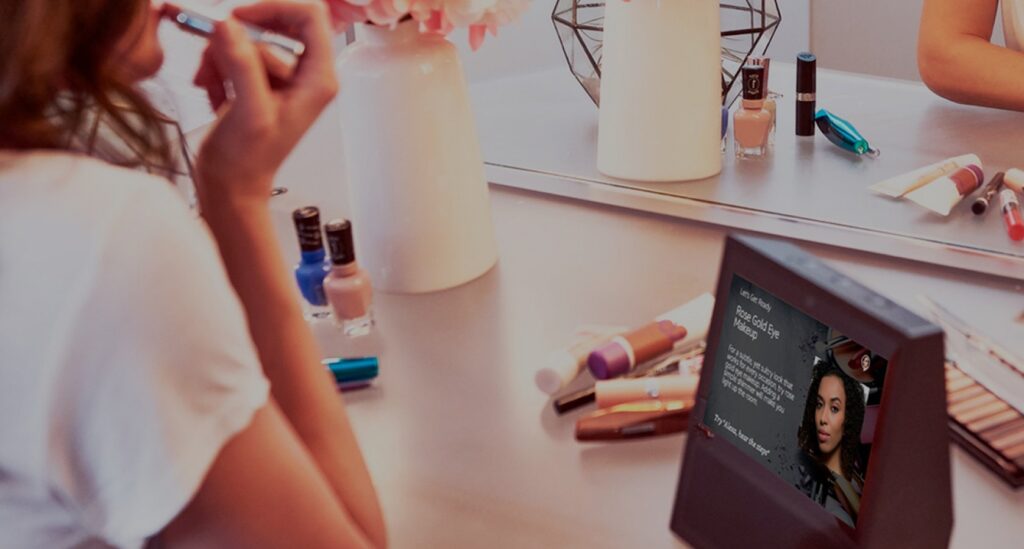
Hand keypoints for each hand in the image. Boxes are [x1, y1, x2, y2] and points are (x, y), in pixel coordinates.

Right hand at [192, 0, 338, 209]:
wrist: (230, 186)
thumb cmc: (248, 161)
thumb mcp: (249, 111)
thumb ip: (243, 64)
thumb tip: (228, 25)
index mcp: (318, 78)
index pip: (309, 15)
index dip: (273, 8)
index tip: (237, 17)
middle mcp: (304, 74)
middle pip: (274, 22)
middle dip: (236, 37)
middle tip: (213, 51)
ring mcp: (280, 78)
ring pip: (246, 38)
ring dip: (220, 56)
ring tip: (212, 84)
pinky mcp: (257, 82)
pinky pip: (233, 54)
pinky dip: (216, 68)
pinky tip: (213, 93)